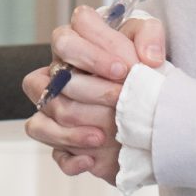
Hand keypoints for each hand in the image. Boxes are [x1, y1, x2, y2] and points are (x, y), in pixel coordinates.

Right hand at [23, 6, 167, 181]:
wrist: (157, 115)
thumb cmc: (146, 72)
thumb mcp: (151, 45)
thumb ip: (150, 36)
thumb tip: (149, 56)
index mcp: (76, 49)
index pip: (64, 40)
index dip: (89, 53)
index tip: (123, 68)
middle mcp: (58, 80)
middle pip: (49, 83)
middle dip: (89, 92)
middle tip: (121, 98)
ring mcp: (57, 113)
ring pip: (39, 121)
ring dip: (70, 130)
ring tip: (102, 135)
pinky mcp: (67, 143)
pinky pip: (54, 154)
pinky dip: (70, 159)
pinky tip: (91, 159)